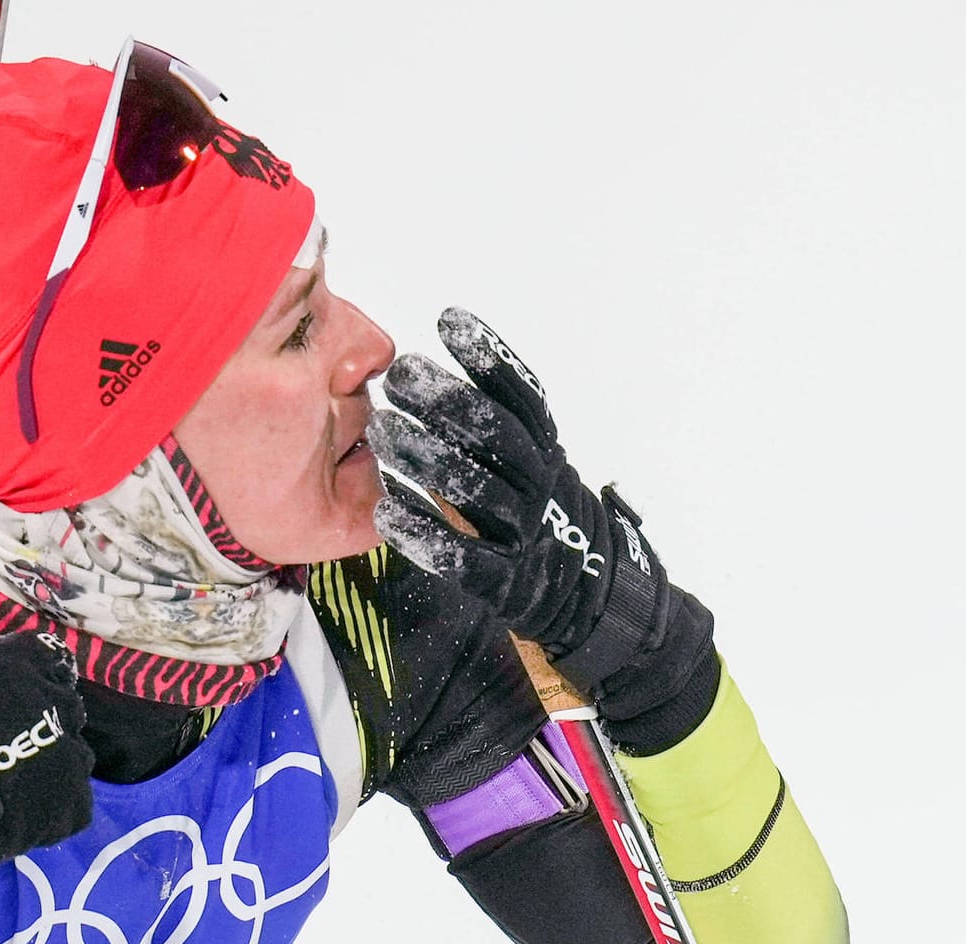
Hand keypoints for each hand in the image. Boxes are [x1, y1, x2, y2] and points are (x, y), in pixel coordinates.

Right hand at [0, 572, 92, 895]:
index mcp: (18, 665)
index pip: (46, 657)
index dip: (24, 676)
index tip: (0, 696)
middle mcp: (52, 702)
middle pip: (62, 702)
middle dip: (38, 715)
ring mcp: (66, 754)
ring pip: (72, 749)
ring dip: (48, 758)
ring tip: (8, 777)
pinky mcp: (69, 804)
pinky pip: (75, 799)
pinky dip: (54, 805)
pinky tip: (19, 807)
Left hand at [369, 308, 712, 747]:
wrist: (584, 600)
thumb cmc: (528, 515)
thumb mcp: (520, 464)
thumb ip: (481, 426)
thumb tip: (419, 371)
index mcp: (546, 451)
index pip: (523, 399)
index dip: (490, 359)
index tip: (449, 321)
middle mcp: (541, 487)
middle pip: (500, 438)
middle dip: (450, 402)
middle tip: (401, 374)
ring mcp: (527, 536)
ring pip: (481, 492)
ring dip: (429, 459)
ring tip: (382, 431)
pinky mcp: (507, 584)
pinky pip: (467, 561)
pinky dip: (427, 538)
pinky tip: (386, 514)